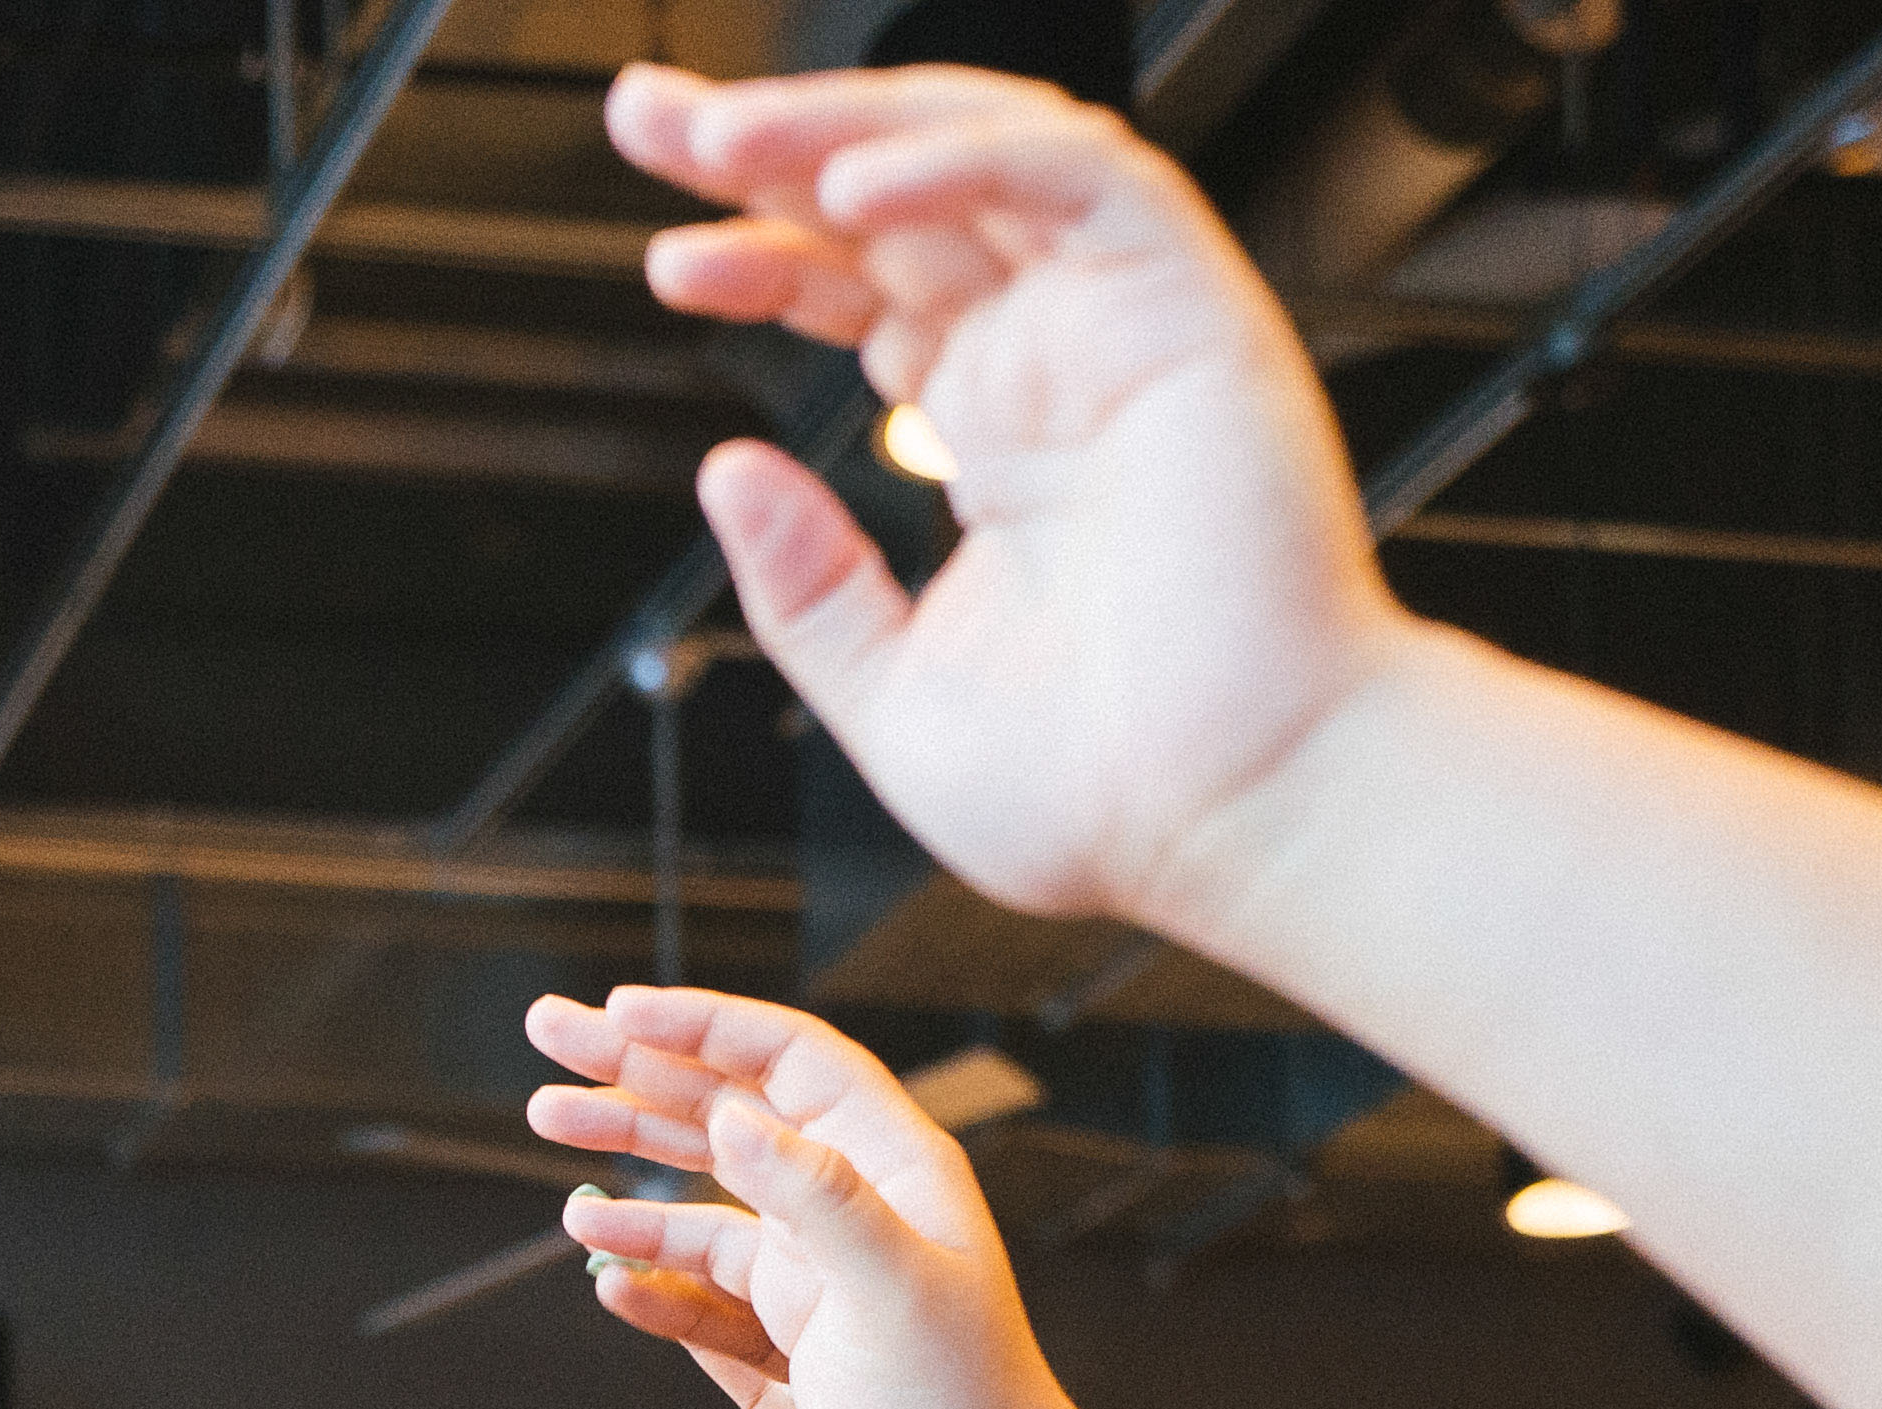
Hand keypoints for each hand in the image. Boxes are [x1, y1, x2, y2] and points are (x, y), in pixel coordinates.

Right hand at [518, 997, 1098, 1408]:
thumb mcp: (893, 1295)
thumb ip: (816, 1201)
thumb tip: (731, 1119)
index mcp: (893, 1175)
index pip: (788, 1061)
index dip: (701, 1025)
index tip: (615, 1014)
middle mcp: (858, 1214)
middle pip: (733, 1111)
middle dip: (638, 1071)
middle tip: (546, 1037)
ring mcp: (827, 1282)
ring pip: (710, 1197)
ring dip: (630, 1163)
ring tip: (550, 1132)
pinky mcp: (802, 1354)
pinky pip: (708, 1291)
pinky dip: (651, 1270)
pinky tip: (602, 1270)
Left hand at [602, 65, 1415, 945]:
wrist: (1235, 819)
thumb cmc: (1107, 791)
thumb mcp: (892, 694)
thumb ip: (806, 589)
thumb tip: (725, 470)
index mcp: (999, 435)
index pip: (867, 286)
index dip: (763, 250)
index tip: (667, 258)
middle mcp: (1058, 361)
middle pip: (904, 194)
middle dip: (770, 143)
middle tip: (646, 115)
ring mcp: (1123, 325)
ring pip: (982, 151)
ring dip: (846, 129)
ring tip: (719, 138)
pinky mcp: (1189, 306)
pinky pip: (1077, 175)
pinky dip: (965, 157)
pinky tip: (852, 187)